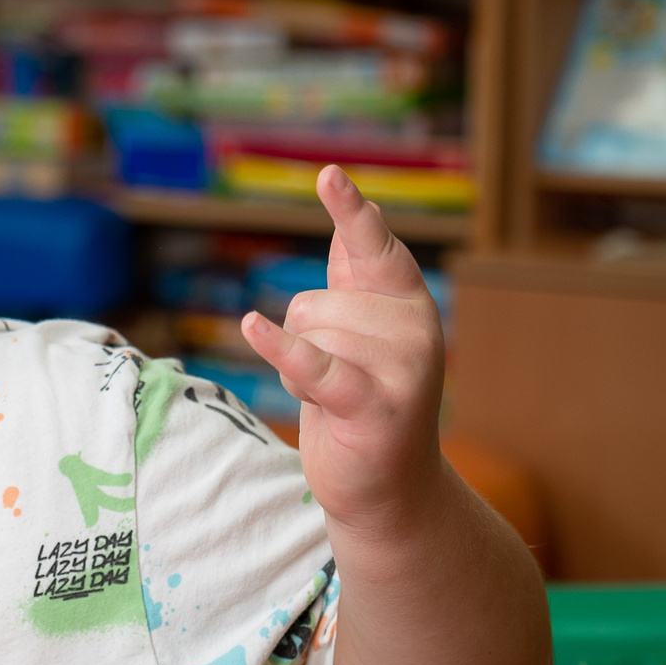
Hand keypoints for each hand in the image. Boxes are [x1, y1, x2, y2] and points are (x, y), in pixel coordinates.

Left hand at [240, 166, 452, 533]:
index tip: (329, 175)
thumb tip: (357, 214)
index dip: (350, 212)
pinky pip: (316, 366)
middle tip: (335, 381)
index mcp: (407, 302)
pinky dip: (282, 352)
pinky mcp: (375, 406)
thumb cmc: (366, 404)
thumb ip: (359, 277)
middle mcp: (414, 327)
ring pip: (308, 336)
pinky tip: (251, 326)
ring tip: (334, 400)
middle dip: (303, 342)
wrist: (389, 489)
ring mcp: (402, 367)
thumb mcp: (364, 333)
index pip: (374, 247)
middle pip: (314, 302)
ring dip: (300, 372)